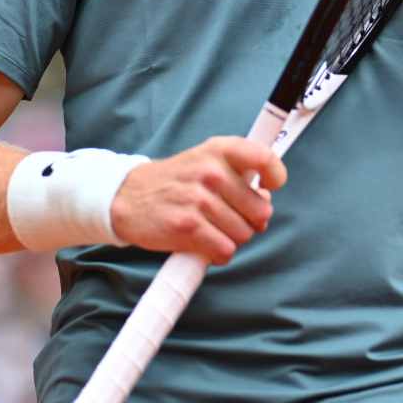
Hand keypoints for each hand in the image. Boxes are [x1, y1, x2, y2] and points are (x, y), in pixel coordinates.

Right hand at [110, 136, 286, 264]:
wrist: (128, 197)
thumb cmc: (175, 182)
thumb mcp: (206, 160)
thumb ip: (239, 174)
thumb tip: (265, 202)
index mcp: (219, 150)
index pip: (264, 158)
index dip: (275, 176)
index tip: (268, 187)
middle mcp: (210, 171)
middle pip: (260, 211)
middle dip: (250, 221)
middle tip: (228, 217)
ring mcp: (198, 199)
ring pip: (244, 234)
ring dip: (231, 238)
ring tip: (211, 228)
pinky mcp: (187, 227)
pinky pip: (224, 250)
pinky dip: (218, 253)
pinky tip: (204, 243)